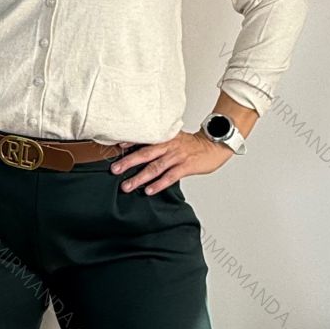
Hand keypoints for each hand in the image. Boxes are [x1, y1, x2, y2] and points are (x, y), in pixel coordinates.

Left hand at [110, 130, 232, 194]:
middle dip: (128, 162)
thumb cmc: (192, 145)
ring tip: (127, 186)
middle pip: (145, 154)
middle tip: (115, 170)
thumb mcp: (174, 138)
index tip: (116, 147)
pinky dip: (159, 184)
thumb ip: (159, 143)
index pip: (144, 139)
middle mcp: (169, 146)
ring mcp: (177, 156)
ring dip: (139, 177)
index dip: (130, 142)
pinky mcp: (186, 166)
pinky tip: (149, 191)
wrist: (214, 145)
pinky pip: (170, 176)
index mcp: (165, 138)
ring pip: (155, 167)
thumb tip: (140, 151)